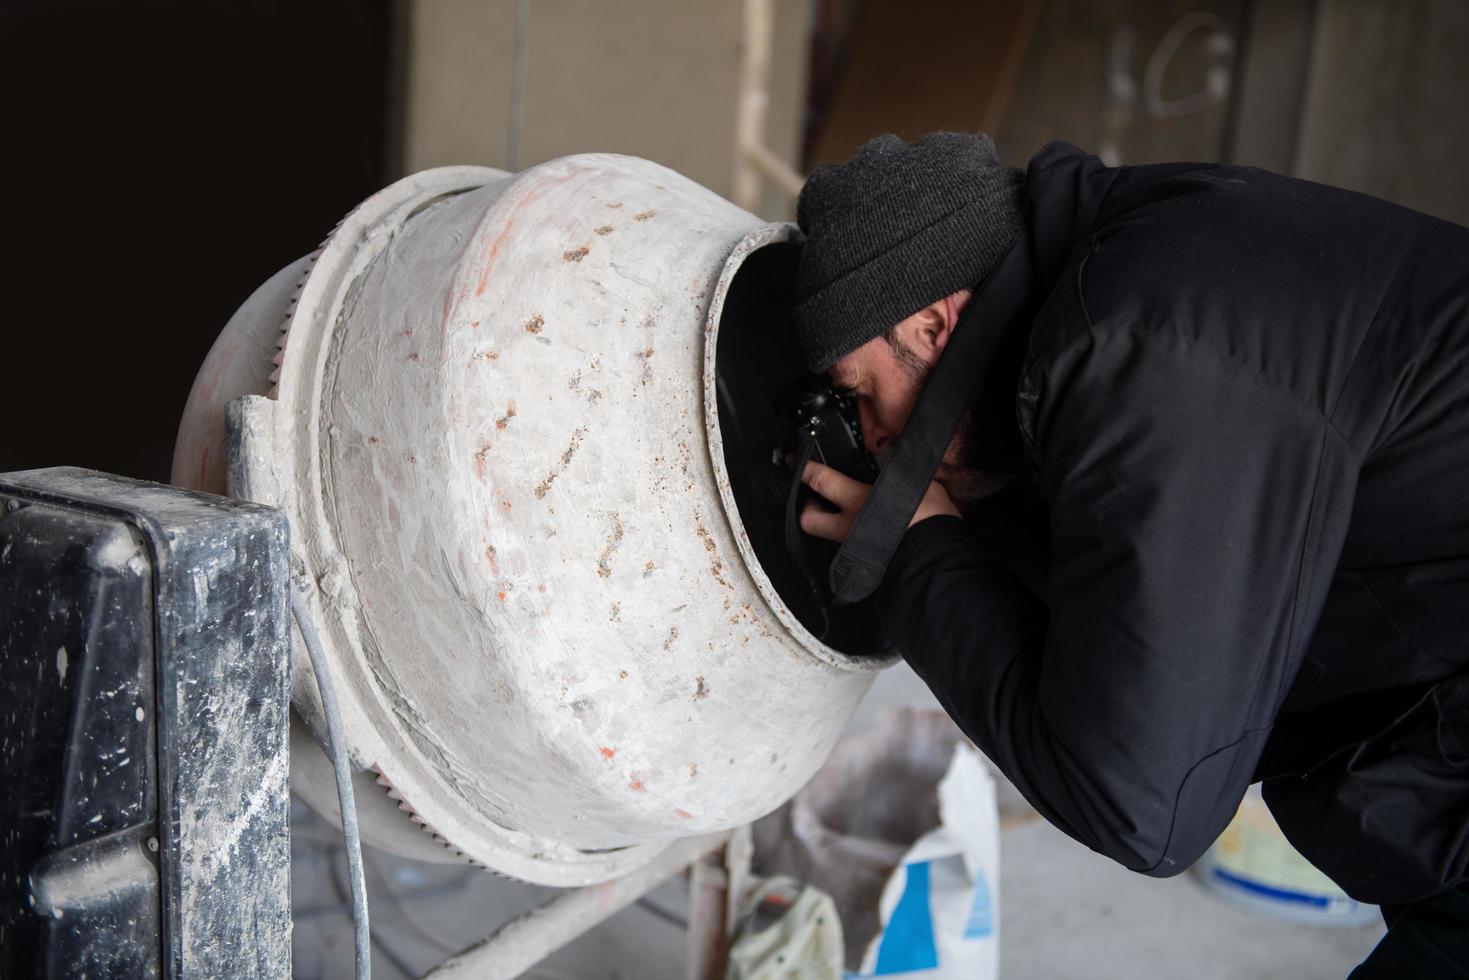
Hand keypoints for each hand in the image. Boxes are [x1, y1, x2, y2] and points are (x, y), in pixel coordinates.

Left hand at [796, 462, 960, 542]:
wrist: (934, 558)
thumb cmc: (927, 519)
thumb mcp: (914, 481)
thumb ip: (898, 466)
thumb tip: (893, 448)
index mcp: (857, 500)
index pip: (821, 480)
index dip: (805, 469)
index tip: (795, 462)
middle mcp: (849, 526)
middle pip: (809, 519)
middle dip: (807, 508)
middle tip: (813, 498)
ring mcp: (855, 548)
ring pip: (829, 536)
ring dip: (831, 525)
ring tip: (842, 515)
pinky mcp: (865, 563)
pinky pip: (851, 550)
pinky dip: (854, 541)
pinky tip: (866, 534)